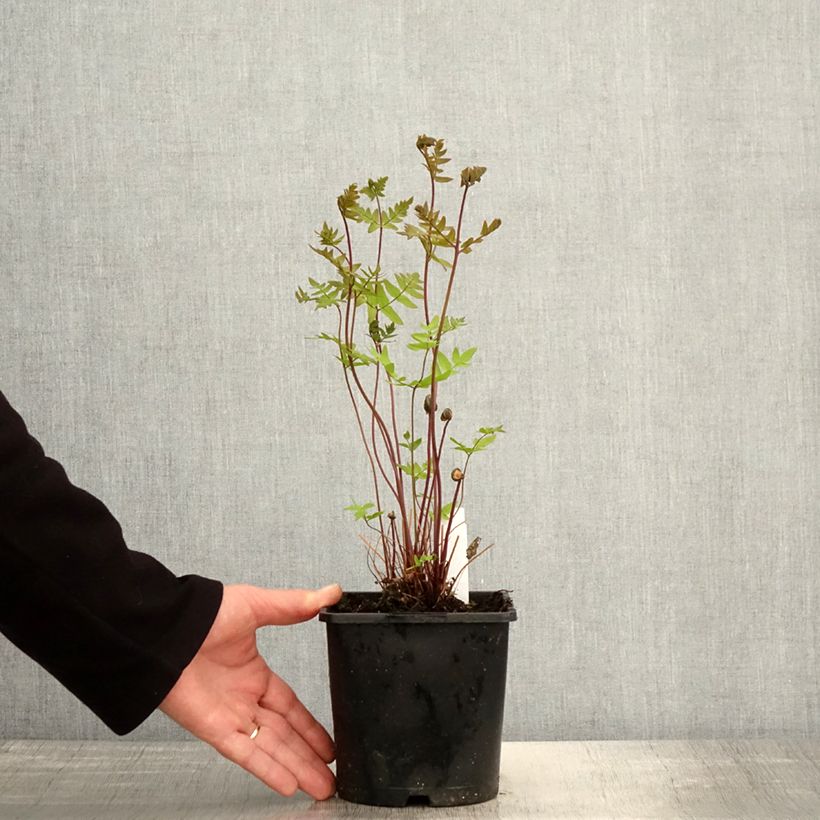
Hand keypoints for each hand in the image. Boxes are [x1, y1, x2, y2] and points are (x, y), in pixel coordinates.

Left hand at [159, 582, 342, 799]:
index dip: (310, 727)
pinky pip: (246, 754)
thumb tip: (331, 593)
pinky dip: (267, 769)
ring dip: (297, 768)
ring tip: (322, 788)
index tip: (329, 744)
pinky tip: (289, 785)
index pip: (290, 707)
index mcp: (254, 674)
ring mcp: (230, 716)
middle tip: (331, 777)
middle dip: (308, 756)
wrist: (165, 631)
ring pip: (271, 749)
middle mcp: (244, 699)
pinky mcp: (214, 729)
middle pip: (284, 735)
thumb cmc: (204, 614)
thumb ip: (294, 605)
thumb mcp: (257, 605)